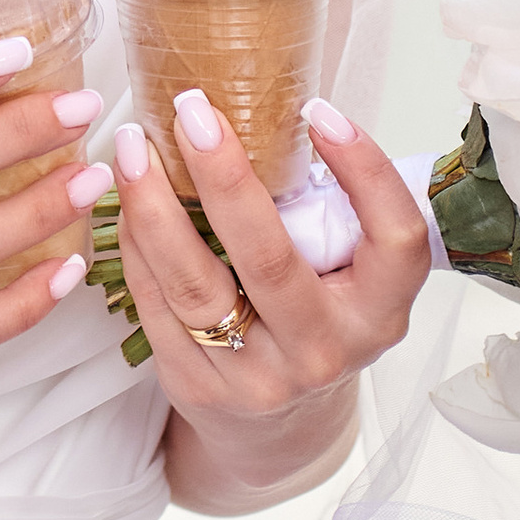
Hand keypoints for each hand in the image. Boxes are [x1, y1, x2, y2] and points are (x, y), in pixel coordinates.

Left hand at [114, 91, 429, 513]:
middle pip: (269, 259)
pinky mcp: (199, 388)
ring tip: (133, 144)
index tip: (319, 109)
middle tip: (192, 109)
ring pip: (193, 285)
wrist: (276, 425)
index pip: (394, 239)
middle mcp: (326, 349)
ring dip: (154, 205)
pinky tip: (125, 196)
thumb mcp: (347, 274)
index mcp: (380, 311)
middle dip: (225, 176)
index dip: (365, 172)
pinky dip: (135, 245)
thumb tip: (273, 94)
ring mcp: (260, 377)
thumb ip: (329, 210)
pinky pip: (155, 305)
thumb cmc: (313, 316)